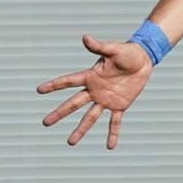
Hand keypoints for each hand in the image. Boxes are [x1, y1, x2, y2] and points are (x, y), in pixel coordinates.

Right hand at [37, 34, 154, 148]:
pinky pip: (114, 122)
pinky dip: (113, 133)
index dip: (54, 85)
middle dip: (59, 113)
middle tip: (45, 123)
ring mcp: (106, 100)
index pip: (68, 82)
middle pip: (73, 104)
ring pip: (90, 117)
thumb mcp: (114, 49)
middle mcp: (95, 90)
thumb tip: (85, 37)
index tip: (39, 90)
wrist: (144, 60)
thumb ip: (99, 46)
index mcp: (91, 76)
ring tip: (70, 142)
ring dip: (81, 130)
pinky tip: (110, 146)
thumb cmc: (127, 52)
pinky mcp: (120, 105)